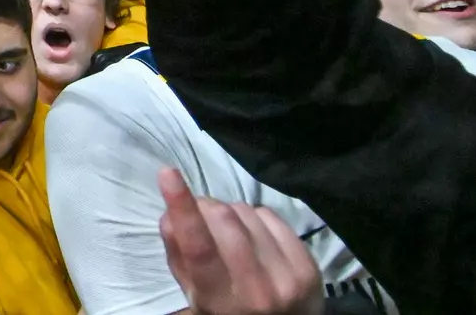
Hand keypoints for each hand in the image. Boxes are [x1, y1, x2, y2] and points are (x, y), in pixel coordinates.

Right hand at [158, 168, 322, 314]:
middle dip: (206, 207)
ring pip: (247, 213)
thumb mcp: (195, 296)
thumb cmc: (228, 312)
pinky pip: (271, 216)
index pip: (199, 248)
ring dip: (230, 212)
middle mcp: (257, 290)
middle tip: (201, 214)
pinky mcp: (308, 266)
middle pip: (224, 220)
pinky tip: (254, 235)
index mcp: (220, 301)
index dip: (183, 207)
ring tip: (230, 232)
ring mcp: (287, 277)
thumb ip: (179, 257)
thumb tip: (170, 214)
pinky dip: (255, 217)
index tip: (168, 173)